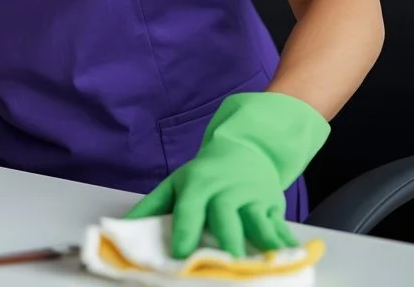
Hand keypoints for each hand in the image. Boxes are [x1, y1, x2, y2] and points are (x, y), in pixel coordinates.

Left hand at [124, 91, 328, 258]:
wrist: (245, 149)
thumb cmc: (204, 174)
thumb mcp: (175, 184)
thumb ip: (151, 207)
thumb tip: (121, 230)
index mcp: (198, 185)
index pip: (189, 210)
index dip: (184, 233)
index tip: (181, 256)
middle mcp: (226, 191)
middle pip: (225, 216)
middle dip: (227, 239)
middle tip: (227, 262)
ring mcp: (252, 197)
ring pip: (257, 221)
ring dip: (260, 242)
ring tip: (262, 264)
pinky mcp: (274, 204)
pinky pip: (280, 225)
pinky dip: (285, 242)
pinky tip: (292, 256)